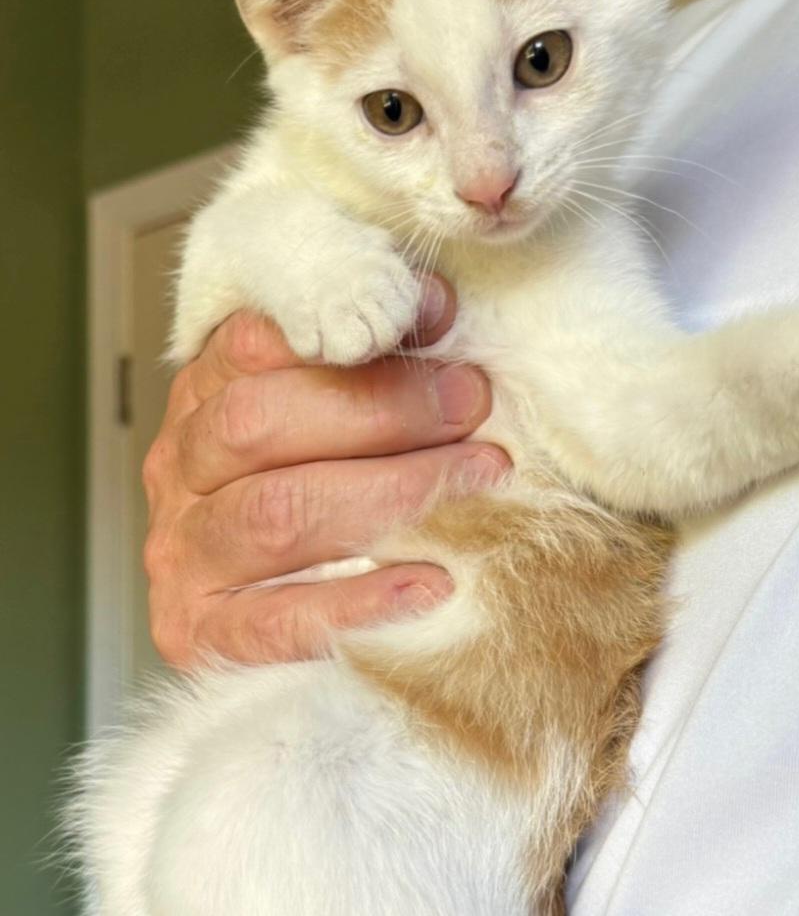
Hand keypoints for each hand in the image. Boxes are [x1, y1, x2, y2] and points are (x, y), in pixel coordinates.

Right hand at [143, 276, 506, 666]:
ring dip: (389, 493)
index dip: (350, 331)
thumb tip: (434, 304)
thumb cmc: (329, 477)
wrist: (283, 609)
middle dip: (379, 409)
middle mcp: (182, 466)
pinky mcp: (200, 634)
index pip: (256, 343)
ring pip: (275, 514)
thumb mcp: (339, 401)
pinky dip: (358, 603)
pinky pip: (276, 621)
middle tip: (469, 403)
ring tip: (475, 479)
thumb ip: (376, 354)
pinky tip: (430, 582)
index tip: (440, 323)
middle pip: (258, 423)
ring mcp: (183, 552)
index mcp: (205, 392)